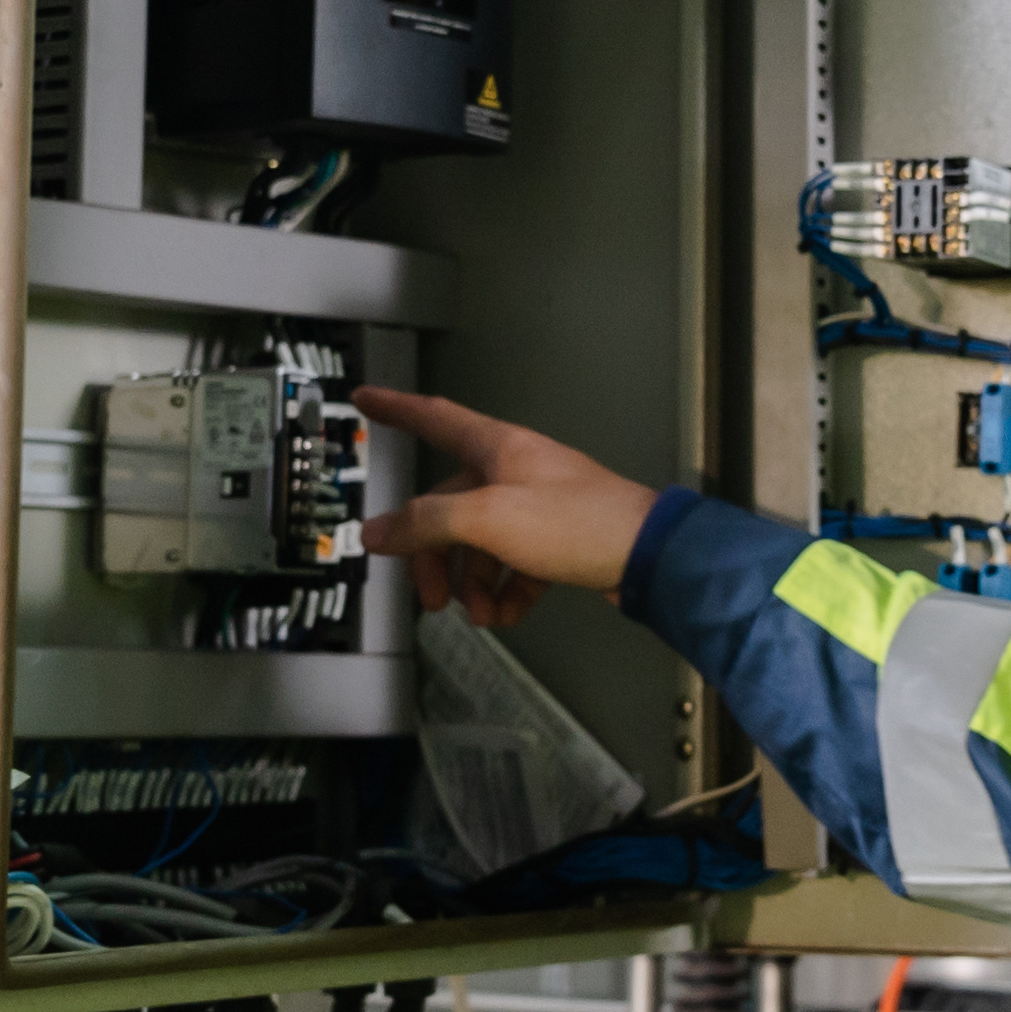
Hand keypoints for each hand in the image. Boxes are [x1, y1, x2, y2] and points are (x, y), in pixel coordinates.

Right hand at [349, 388, 656, 626]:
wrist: (646, 553)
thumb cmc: (572, 521)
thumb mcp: (487, 519)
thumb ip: (426, 524)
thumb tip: (375, 533)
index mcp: (495, 448)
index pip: (433, 417)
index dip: (395, 408)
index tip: (364, 397)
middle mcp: (513, 470)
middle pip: (449, 506)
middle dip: (436, 557)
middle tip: (433, 599)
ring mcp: (536, 505)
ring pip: (481, 542)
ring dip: (473, 583)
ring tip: (482, 614)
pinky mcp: (558, 539)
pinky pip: (515, 563)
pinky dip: (506, 590)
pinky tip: (510, 613)